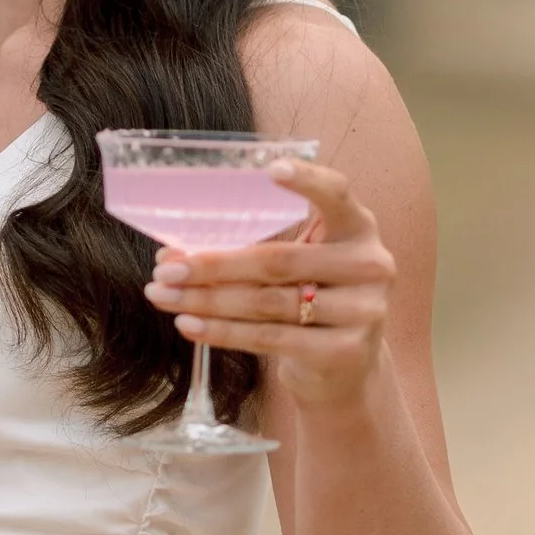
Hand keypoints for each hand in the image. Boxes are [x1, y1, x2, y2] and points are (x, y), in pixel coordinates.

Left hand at [143, 158, 393, 414]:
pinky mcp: (344, 350)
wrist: (347, 366)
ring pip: (267, 303)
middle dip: (214, 265)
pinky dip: (222, 332)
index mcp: (357, 227)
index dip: (306, 181)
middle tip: (167, 267)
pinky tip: (188, 326)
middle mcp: (369, 264)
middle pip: (279, 260)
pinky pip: (270, 338)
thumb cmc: (311, 299)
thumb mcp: (298, 265)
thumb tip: (173, 254)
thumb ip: (250, 250)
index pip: (336, 194)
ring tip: (164, 296)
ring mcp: (362, 310)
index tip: (270, 169)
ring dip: (207, 301)